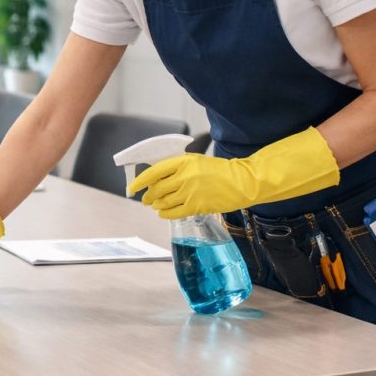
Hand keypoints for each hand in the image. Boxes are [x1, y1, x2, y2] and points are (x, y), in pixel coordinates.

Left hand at [130, 127, 339, 218]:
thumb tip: (156, 177)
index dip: (140, 181)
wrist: (242, 181)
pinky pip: (173, 213)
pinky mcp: (197, 206)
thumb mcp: (196, 161)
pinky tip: (163, 213)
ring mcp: (190, 192)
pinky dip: (165, 214)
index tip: (133, 187)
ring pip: (163, 202)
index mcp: (183, 162)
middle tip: (146, 199)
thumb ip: (177, 167)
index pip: (154, 172)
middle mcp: (184, 176)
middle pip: (156, 189)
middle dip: (148, 196)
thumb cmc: (219, 170)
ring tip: (156, 205)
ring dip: (156, 205)